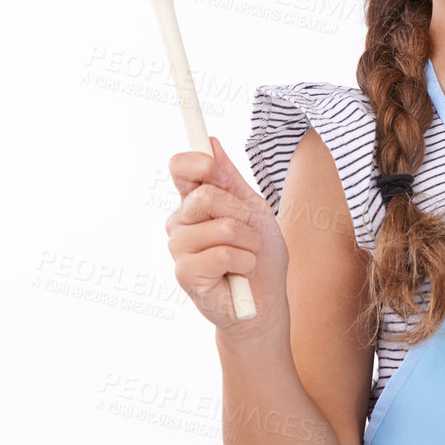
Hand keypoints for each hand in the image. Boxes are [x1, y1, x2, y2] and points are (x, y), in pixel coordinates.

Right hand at [165, 137, 290, 339]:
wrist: (265, 302)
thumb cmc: (261, 256)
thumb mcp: (255, 210)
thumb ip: (232, 179)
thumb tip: (212, 142)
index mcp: (195, 202)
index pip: (180, 167)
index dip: (200, 163)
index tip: (220, 172)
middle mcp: (180, 222)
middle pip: (205, 195)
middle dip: (242, 214)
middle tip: (250, 234)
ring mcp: (179, 248)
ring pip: (222, 227)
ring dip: (250, 243)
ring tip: (246, 257)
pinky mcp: (185, 274)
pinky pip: (223, 254)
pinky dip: (245, 262)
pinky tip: (240, 274)